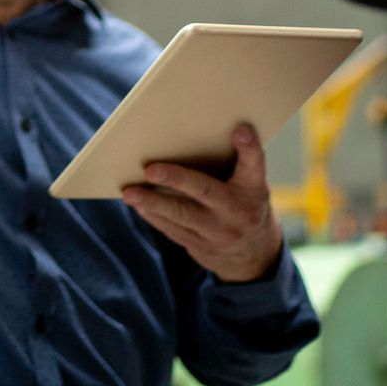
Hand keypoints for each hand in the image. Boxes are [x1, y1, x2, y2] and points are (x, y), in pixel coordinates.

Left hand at [124, 125, 283, 283]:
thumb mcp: (250, 186)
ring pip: (182, 215)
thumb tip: (189, 137)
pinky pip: (173, 230)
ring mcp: (219, 233)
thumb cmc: (245, 204)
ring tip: (130, 193)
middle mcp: (238, 211)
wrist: (256, 256)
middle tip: (150, 170)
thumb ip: (233, 166)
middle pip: (205, 191)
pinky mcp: (202, 247)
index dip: (249, 147)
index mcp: (253, 189)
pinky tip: (138, 204)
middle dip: (176, 179)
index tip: (240, 129)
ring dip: (152, 203)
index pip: (254, 164)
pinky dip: (154, 216)